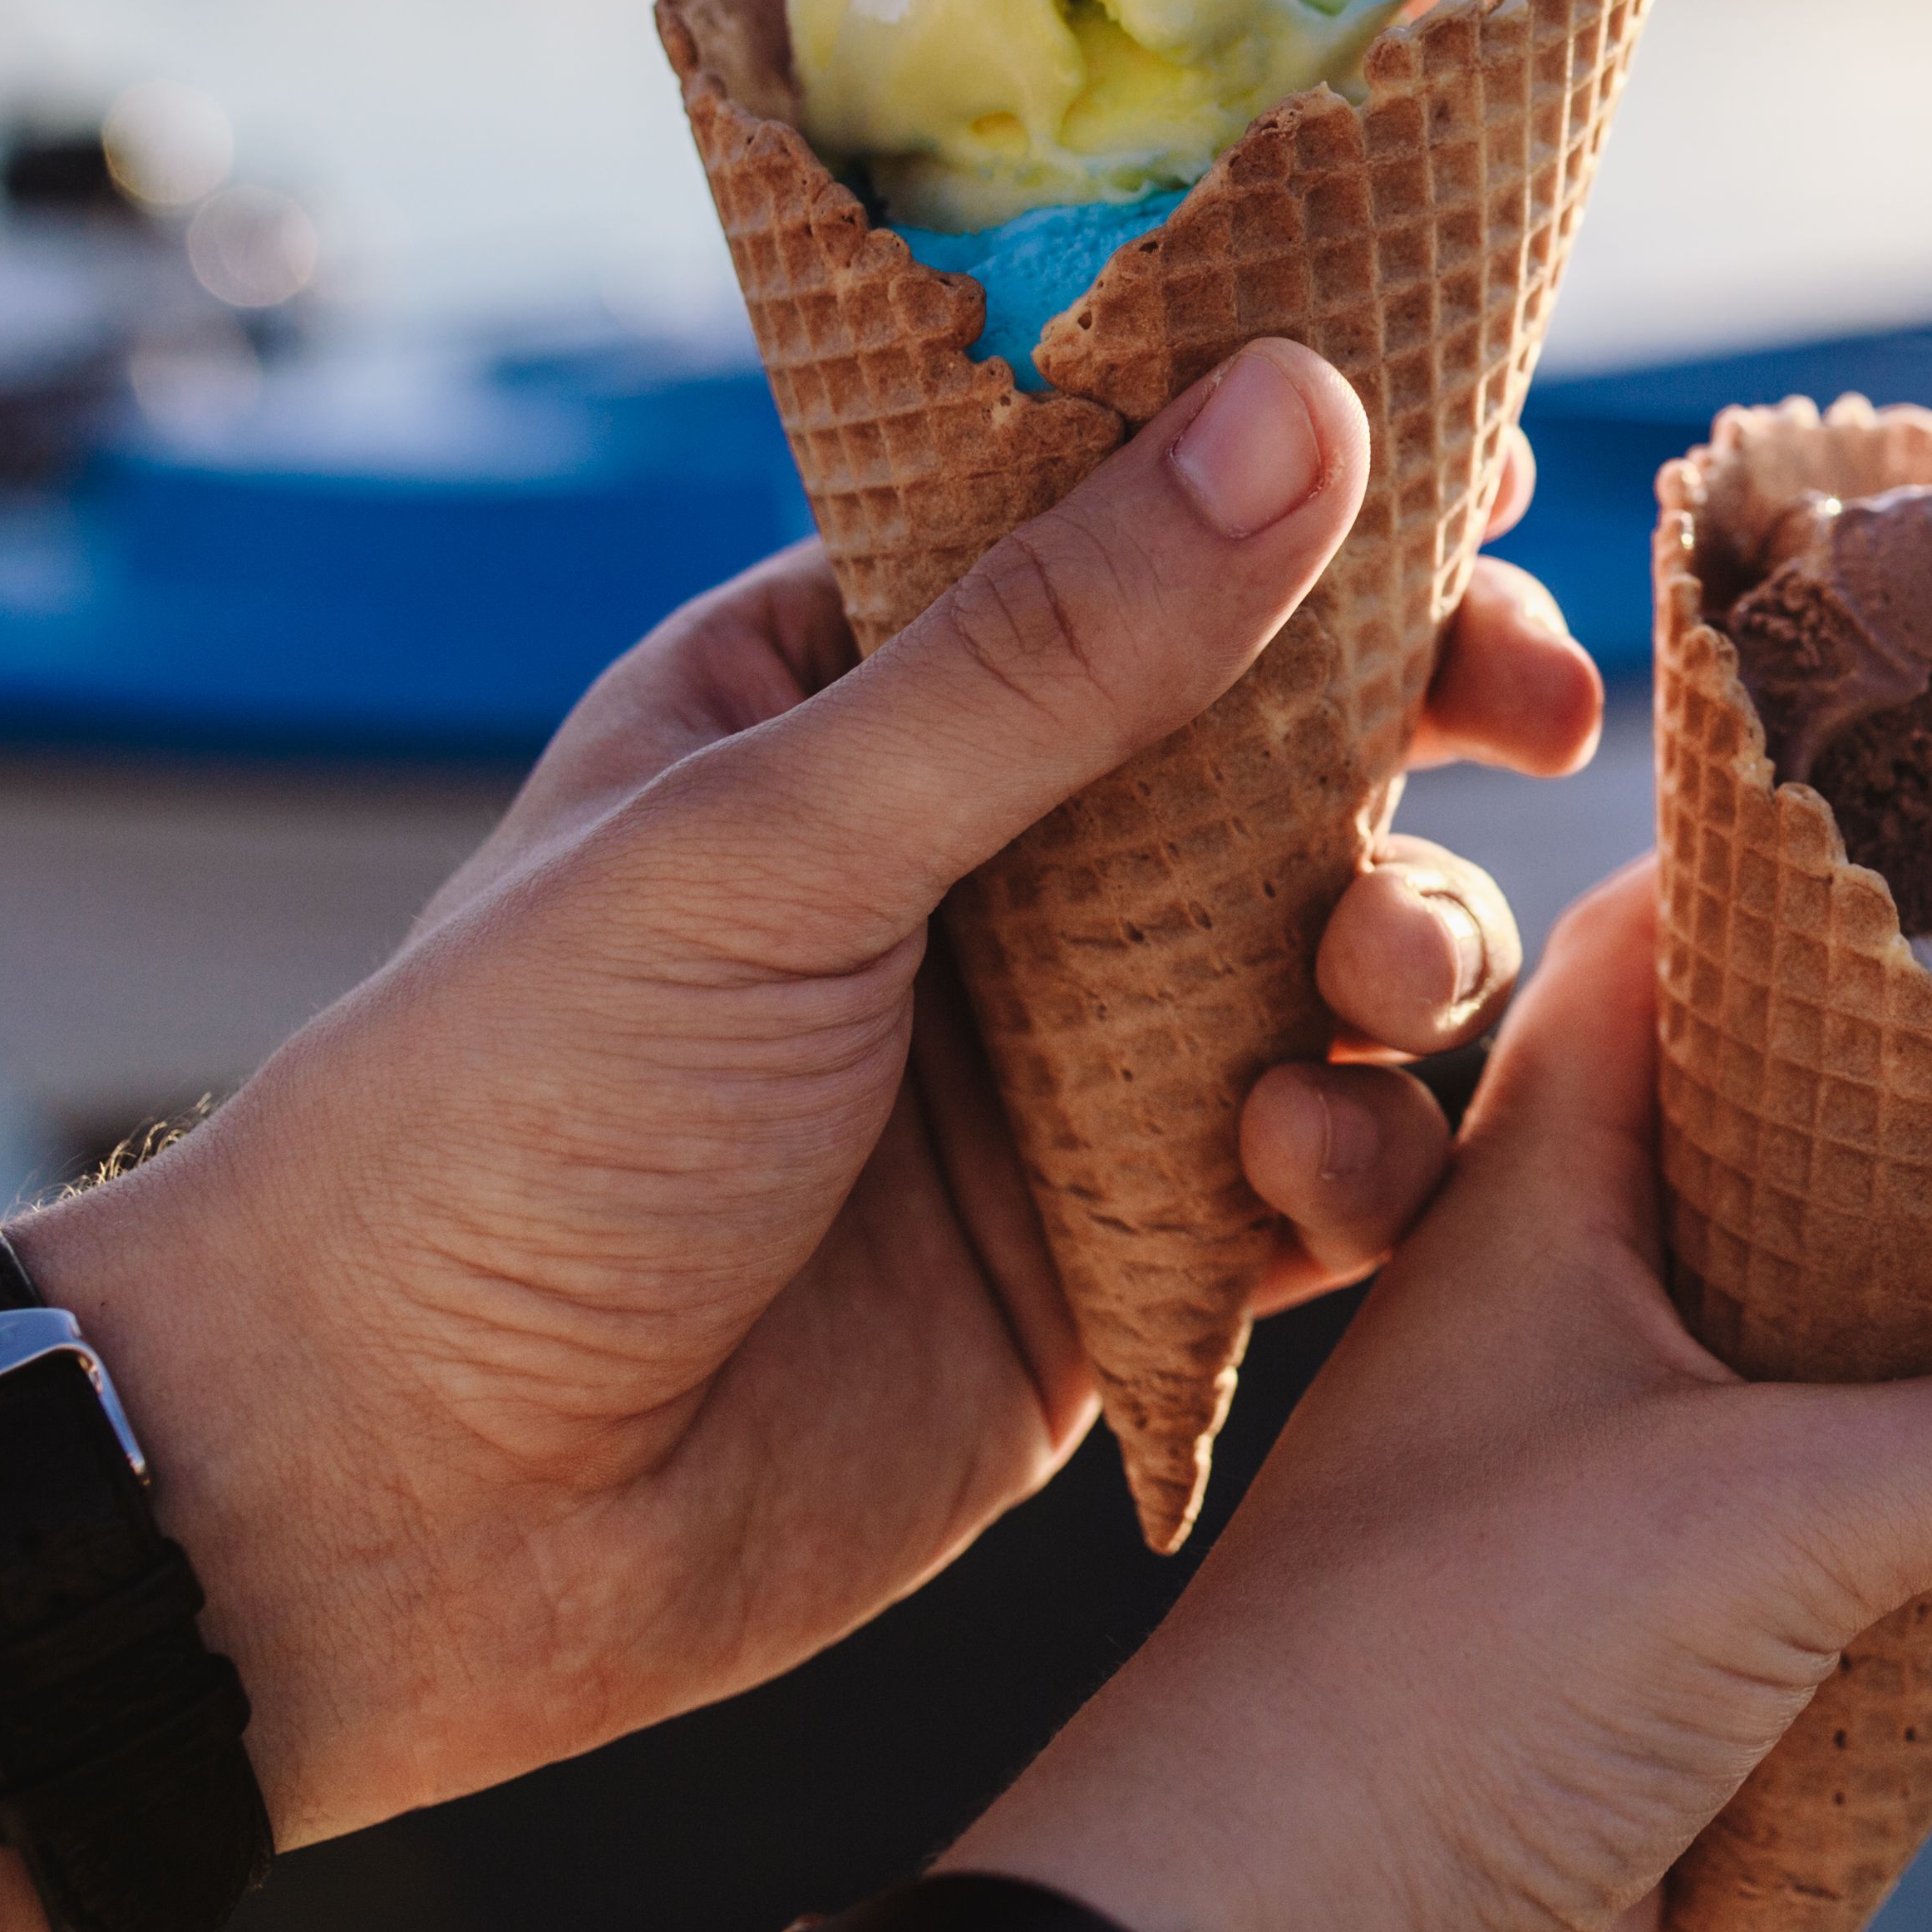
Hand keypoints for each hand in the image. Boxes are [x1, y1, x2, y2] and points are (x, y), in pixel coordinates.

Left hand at [23, 339, 1599, 1846]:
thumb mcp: (775, 846)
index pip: (1124, 523)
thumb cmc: (502, 1128)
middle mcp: (984, 861)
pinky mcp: (1121, 1257)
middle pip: (1283, 728)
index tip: (1499, 462)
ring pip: (1339, 948)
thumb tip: (1298, 407)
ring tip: (1366, 981)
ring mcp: (1063, 1063)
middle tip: (1534, 712)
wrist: (396, 1524)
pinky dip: (1359, 1161)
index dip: (1313, 487)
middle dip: (1425, 712)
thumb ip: (1058, 649)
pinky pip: (1327, 1174)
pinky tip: (1297, 1174)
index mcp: (856, 694)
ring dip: (1404, 943)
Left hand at [899, 860, 1931, 1931]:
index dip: (1820, 889)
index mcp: (1536, 1205)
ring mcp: (1592, 1512)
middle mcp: (1559, 1334)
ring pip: (1842, 1420)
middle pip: (1810, 1199)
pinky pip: (1828, 1614)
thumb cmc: (1435, 1688)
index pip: (1669, 957)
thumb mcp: (1784, 1520)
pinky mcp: (1626, 1689)